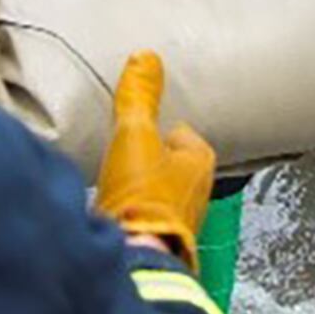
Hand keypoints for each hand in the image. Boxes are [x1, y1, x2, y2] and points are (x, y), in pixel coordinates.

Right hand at [95, 52, 214, 269]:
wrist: (133, 257)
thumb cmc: (142, 196)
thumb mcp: (135, 134)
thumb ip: (138, 96)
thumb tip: (146, 56)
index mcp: (200, 160)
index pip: (178, 131)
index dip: (155, 129)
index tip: (139, 130)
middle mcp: (198, 192)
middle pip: (169, 162)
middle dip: (150, 160)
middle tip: (126, 157)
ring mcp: (181, 219)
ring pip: (159, 191)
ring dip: (140, 187)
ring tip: (116, 184)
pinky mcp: (161, 241)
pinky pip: (146, 215)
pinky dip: (132, 211)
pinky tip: (114, 209)